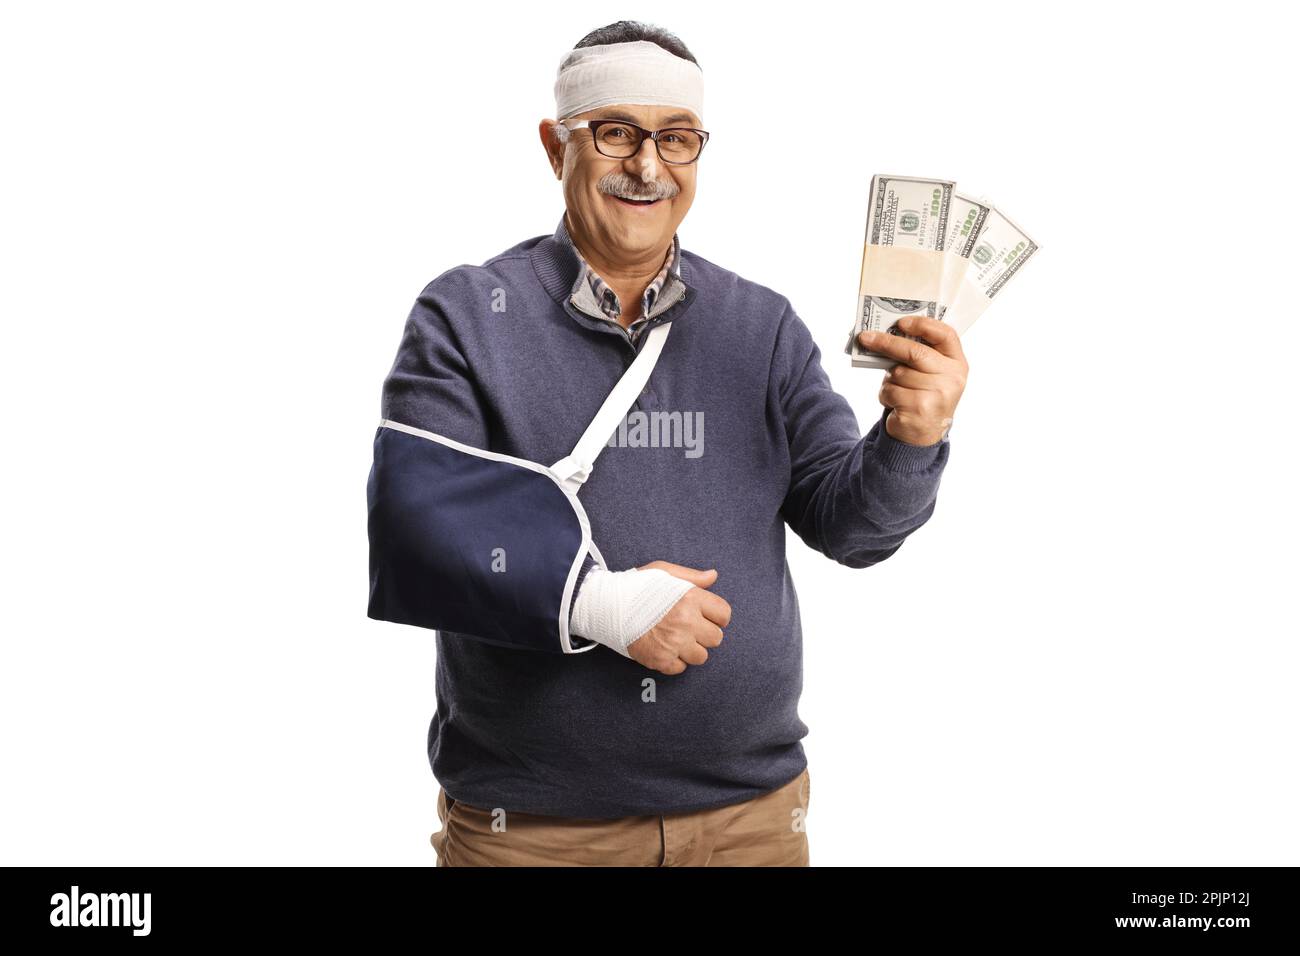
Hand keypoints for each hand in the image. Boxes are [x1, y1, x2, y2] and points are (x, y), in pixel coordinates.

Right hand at [626, 561, 730, 674]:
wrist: (605, 605)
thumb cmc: (635, 586)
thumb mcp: (663, 571)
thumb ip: (691, 576)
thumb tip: (713, 576)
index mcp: (690, 598)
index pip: (724, 614)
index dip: (716, 616)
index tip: (706, 616)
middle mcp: (686, 622)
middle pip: (716, 638)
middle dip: (705, 633)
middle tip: (689, 628)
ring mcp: (674, 643)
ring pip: (701, 657)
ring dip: (691, 649)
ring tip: (676, 639)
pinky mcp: (661, 659)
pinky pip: (681, 668)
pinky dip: (675, 661)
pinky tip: (664, 648)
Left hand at [858, 314, 967, 445]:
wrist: (923, 434)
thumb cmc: (923, 395)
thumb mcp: (931, 374)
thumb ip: (919, 354)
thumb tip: (885, 334)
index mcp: (958, 364)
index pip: (945, 335)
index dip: (922, 324)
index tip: (900, 321)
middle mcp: (952, 379)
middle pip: (915, 352)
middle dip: (887, 343)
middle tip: (865, 337)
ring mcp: (937, 395)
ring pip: (898, 373)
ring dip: (889, 379)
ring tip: (897, 388)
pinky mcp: (919, 409)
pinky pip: (890, 390)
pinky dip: (885, 395)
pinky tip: (895, 403)